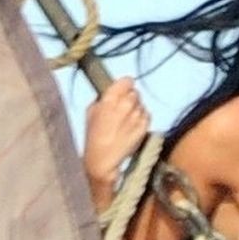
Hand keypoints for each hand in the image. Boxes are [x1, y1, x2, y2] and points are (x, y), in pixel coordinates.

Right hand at [84, 76, 151, 192]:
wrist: (103, 159)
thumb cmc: (93, 136)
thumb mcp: (91, 112)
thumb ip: (103, 98)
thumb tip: (111, 92)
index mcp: (110, 98)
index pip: (127, 80)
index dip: (125, 86)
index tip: (123, 90)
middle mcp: (125, 104)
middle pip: (135, 92)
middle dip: (130, 99)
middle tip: (122, 109)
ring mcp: (136, 115)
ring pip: (141, 104)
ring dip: (136, 110)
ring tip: (126, 122)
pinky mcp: (144, 126)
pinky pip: (147, 115)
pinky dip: (141, 119)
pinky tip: (131, 128)